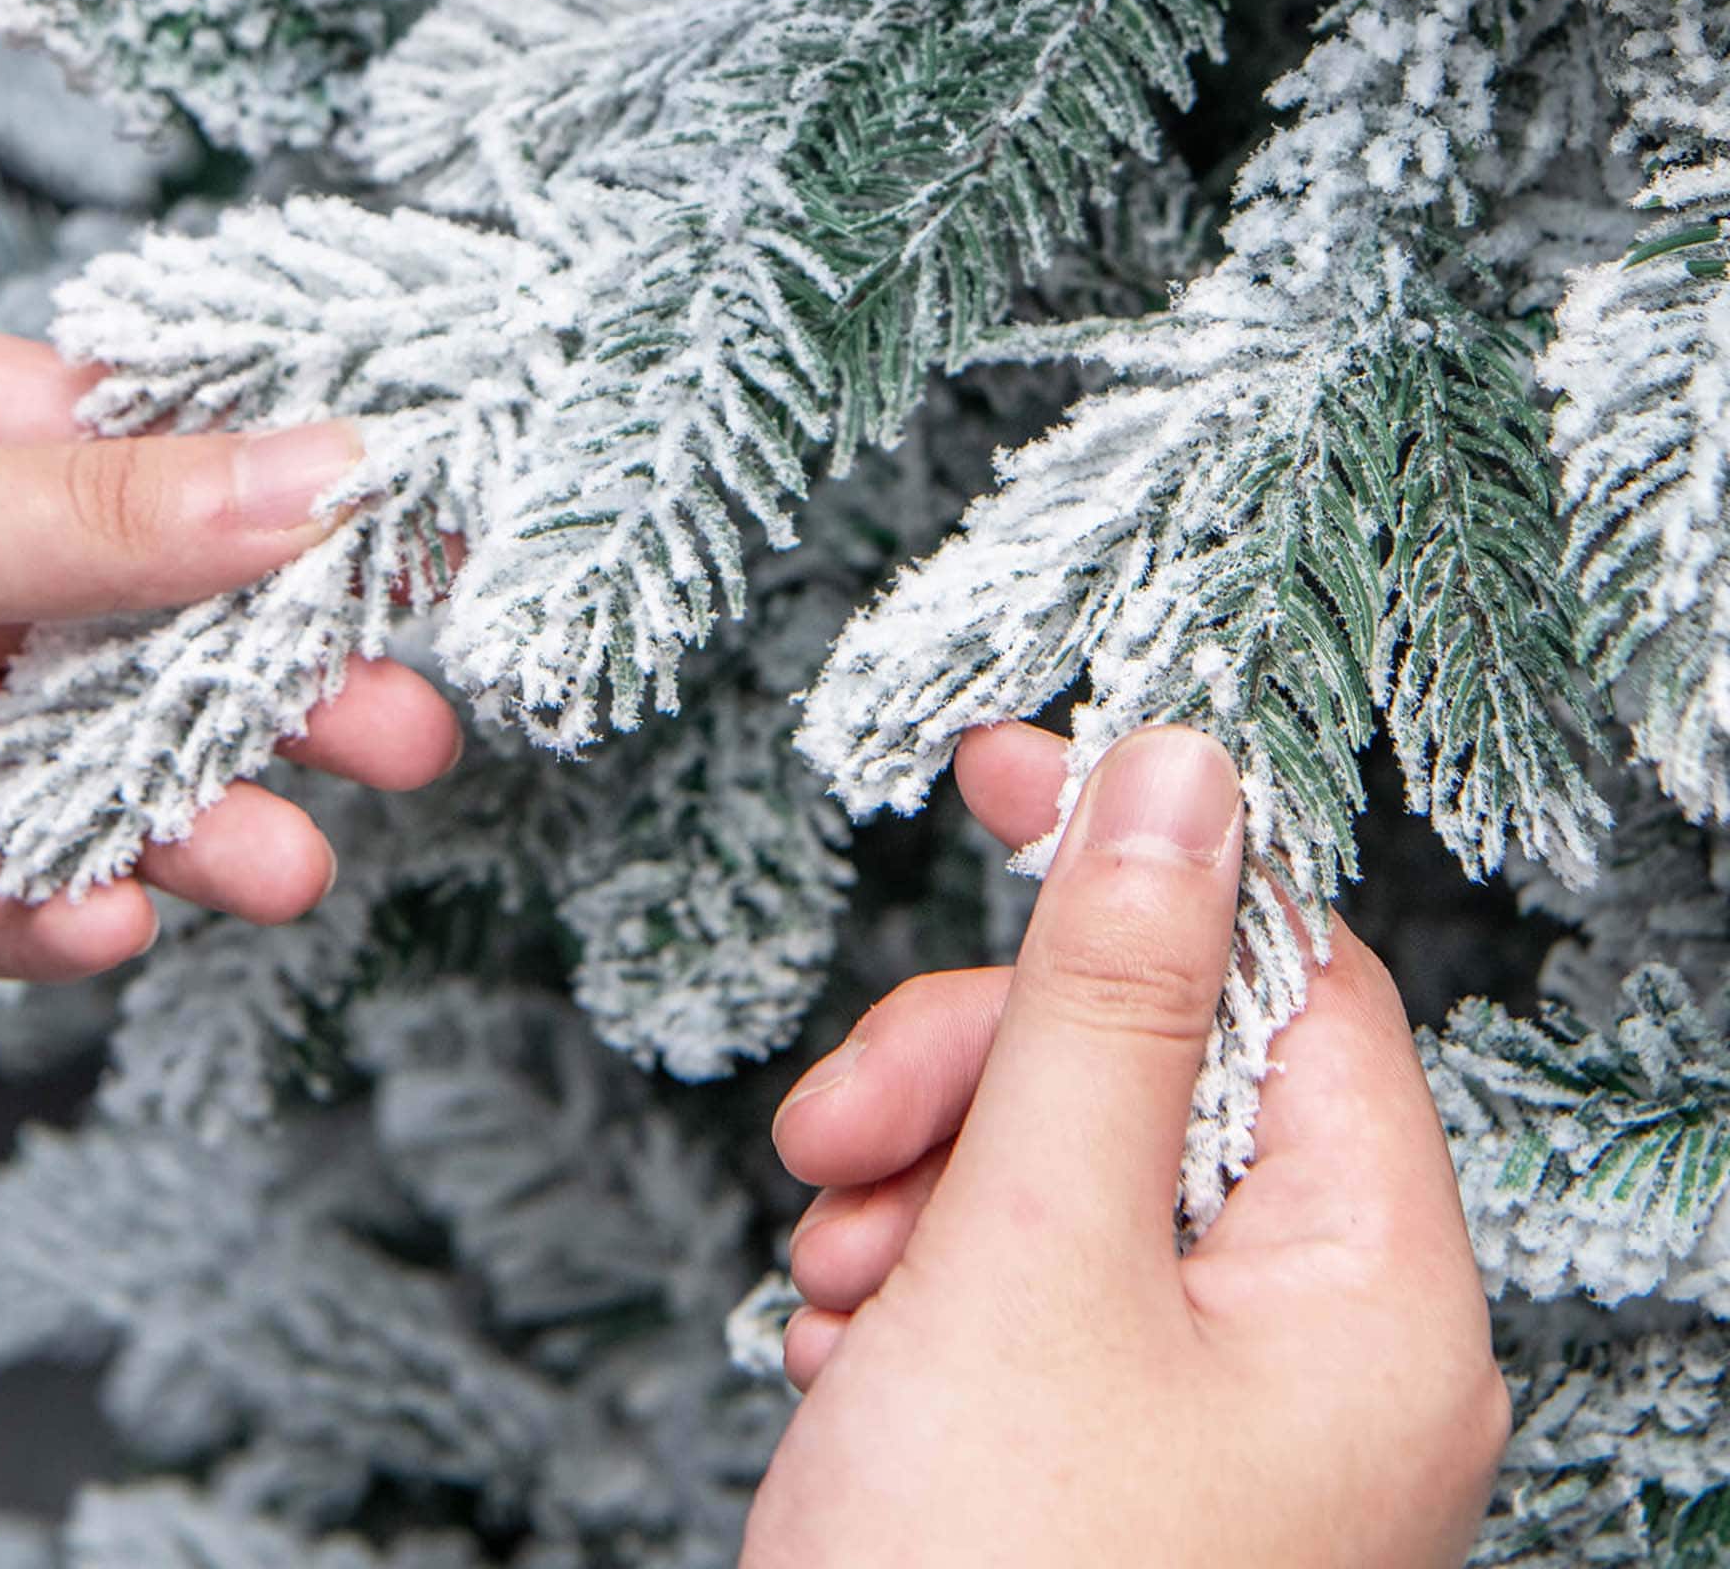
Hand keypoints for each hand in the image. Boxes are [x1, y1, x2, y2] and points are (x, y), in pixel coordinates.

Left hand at [0, 297, 462, 980]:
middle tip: (402, 737)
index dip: (278, 514)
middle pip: (113, 637)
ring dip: (163, 828)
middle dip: (257, 696)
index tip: (415, 556)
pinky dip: (17, 918)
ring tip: (283, 869)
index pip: (128, 466)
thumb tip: (314, 472)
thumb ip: (89, 516)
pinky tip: (99, 925)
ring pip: (38, 778)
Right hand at [746, 722, 1507, 1568]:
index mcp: (1369, 1293)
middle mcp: (1311, 1345)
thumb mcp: (1031, 1247)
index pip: (1285, 974)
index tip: (1006, 771)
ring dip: (918, 1185)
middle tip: (846, 1131)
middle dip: (970, 1071)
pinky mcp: (1101, 1441)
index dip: (1142, 855)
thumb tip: (1178, 776)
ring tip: (844, 1289)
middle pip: (1145, 1072)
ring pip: (1055, 1168)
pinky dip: (916, 1280)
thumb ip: (1106, 991)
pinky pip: (1010, 1275)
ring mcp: (1204, 1404)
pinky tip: (859, 1359)